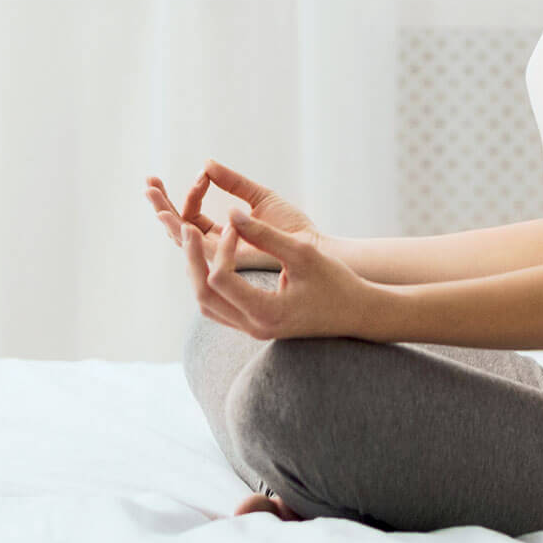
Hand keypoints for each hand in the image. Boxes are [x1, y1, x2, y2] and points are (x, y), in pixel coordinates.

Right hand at [144, 159, 320, 272]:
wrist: (313, 249)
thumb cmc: (294, 228)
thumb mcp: (261, 198)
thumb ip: (233, 182)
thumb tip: (207, 164)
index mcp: (225, 234)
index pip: (195, 214)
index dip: (193, 191)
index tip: (203, 173)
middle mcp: (218, 248)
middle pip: (179, 226)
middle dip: (161, 204)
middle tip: (149, 182)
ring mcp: (219, 257)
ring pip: (180, 236)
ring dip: (163, 213)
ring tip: (151, 192)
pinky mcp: (223, 261)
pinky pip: (195, 245)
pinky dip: (179, 227)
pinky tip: (170, 212)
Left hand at [186, 207, 380, 340]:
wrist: (357, 313)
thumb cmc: (336, 282)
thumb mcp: (302, 253)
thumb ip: (265, 234)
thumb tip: (230, 212)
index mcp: (265, 313)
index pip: (220, 278)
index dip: (222, 245)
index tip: (235, 223)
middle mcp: (253, 327)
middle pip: (203, 294)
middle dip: (191, 258)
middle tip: (185, 225)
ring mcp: (252, 330)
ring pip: (206, 303)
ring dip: (197, 271)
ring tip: (195, 239)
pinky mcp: (254, 325)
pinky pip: (218, 306)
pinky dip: (209, 281)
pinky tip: (215, 257)